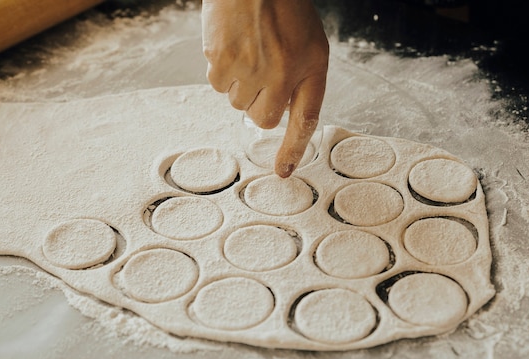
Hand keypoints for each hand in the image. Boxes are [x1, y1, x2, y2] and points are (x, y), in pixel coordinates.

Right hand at [201, 0, 328, 176]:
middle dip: (261, 103)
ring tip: (248, 51)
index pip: (305, 119)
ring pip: (238, 103)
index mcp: (310, 66)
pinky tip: (232, 46)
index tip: (283, 172)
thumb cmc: (284, 8)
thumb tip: (278, 113)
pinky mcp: (222, 60)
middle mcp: (283, 72)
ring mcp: (251, 67)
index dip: (293, 150)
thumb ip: (301, 80)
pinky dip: (222, 72)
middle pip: (263, 118)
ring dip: (241, 85)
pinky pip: (218, 86)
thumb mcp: (310, 43)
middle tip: (261, 72)